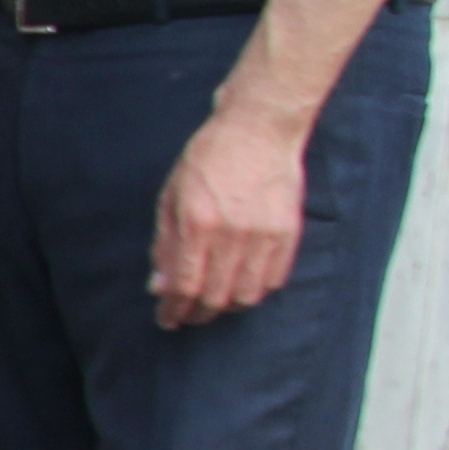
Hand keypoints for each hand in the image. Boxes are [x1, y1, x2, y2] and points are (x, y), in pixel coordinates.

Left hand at [150, 107, 311, 326]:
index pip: (185, 285)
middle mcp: (233, 233)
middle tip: (187, 316)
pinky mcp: (289, 232)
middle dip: (197, 314)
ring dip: (227, 307)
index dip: (174, 310)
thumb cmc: (207, 160)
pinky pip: (274, 279)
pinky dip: (256, 291)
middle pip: (216, 297)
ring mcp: (266, 234)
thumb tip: (159, 286)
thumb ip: (165, 245)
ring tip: (213, 304)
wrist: (258, 129)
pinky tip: (241, 287)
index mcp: (198, 223)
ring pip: (248, 295)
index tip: (167, 319)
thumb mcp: (171, 197)